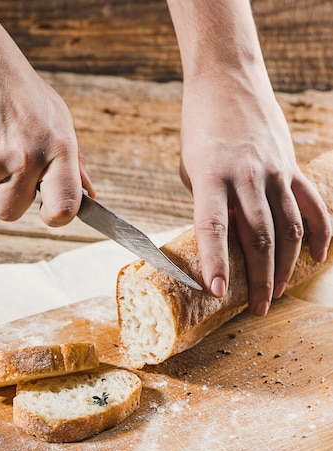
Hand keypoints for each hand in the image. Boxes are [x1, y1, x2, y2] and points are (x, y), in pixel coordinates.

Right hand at [0, 0, 93, 225]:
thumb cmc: (21, 91)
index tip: (49, 213)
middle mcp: (29, 158)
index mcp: (59, 150)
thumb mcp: (58, 120)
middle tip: (9, 168)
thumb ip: (73, 162)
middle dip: (8, 198)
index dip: (56, 217)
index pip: (65, 206)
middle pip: (11, 212)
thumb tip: (89, 195)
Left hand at [179, 67, 331, 314]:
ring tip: (278, 292)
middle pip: (259, 236)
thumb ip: (209, 205)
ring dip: (287, 266)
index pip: (213, 227)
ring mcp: (274, 170)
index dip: (216, 262)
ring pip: (289, 227)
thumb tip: (224, 240)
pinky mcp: (291, 166)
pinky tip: (317, 258)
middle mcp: (246, 175)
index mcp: (211, 176)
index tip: (218, 292)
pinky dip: (320, 233)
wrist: (228, 79)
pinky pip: (312, 204)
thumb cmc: (200, 128)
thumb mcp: (191, 169)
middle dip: (259, 279)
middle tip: (257, 308)